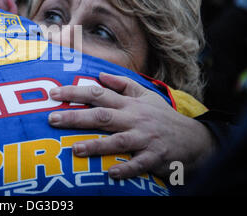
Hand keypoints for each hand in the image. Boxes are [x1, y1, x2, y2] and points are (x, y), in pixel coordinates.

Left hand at [48, 73, 215, 178]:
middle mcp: (134, 119)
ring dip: (96, 145)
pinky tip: (110, 173)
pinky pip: (139, 164)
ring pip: (117, 141)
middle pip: (102, 116)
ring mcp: (144, 138)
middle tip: (52, 119)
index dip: (75, 92)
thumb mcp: (146, 95)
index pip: (98, 94)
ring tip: (75, 149)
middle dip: (76, 117)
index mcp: (129, 104)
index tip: (53, 93)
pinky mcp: (155, 157)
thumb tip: (100, 75)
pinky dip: (126, 168)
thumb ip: (122, 84)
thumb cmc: (162, 116)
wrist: (194, 138)